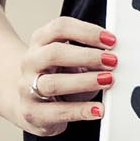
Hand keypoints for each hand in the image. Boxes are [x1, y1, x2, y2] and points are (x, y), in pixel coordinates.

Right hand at [11, 15, 117, 135]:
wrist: (26, 102)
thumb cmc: (55, 74)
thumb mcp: (69, 58)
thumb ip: (86, 55)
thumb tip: (113, 57)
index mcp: (40, 41)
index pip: (60, 27)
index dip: (87, 31)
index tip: (110, 40)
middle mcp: (30, 62)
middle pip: (54, 53)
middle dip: (87, 56)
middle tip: (112, 61)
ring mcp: (26, 87)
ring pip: (53, 83)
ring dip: (84, 82)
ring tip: (107, 81)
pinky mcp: (31, 112)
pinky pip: (57, 112)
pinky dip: (81, 110)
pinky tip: (98, 109)